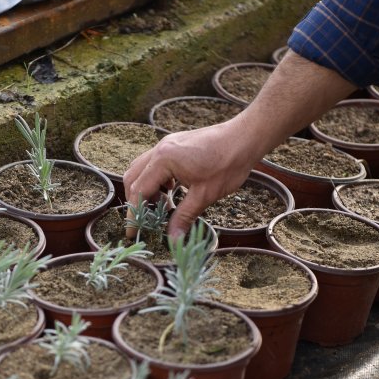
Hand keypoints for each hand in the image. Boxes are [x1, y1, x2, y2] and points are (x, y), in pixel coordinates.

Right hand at [123, 117, 257, 239]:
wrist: (245, 138)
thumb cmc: (228, 164)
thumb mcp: (204, 195)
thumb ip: (184, 217)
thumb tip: (172, 240)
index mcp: (163, 160)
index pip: (139, 190)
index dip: (134, 214)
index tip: (133, 232)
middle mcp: (159, 149)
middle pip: (133, 178)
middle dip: (137, 201)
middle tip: (148, 220)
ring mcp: (166, 144)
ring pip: (142, 170)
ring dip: (147, 190)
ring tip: (163, 207)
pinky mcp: (174, 145)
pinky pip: (154, 164)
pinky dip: (156, 180)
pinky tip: (172, 191)